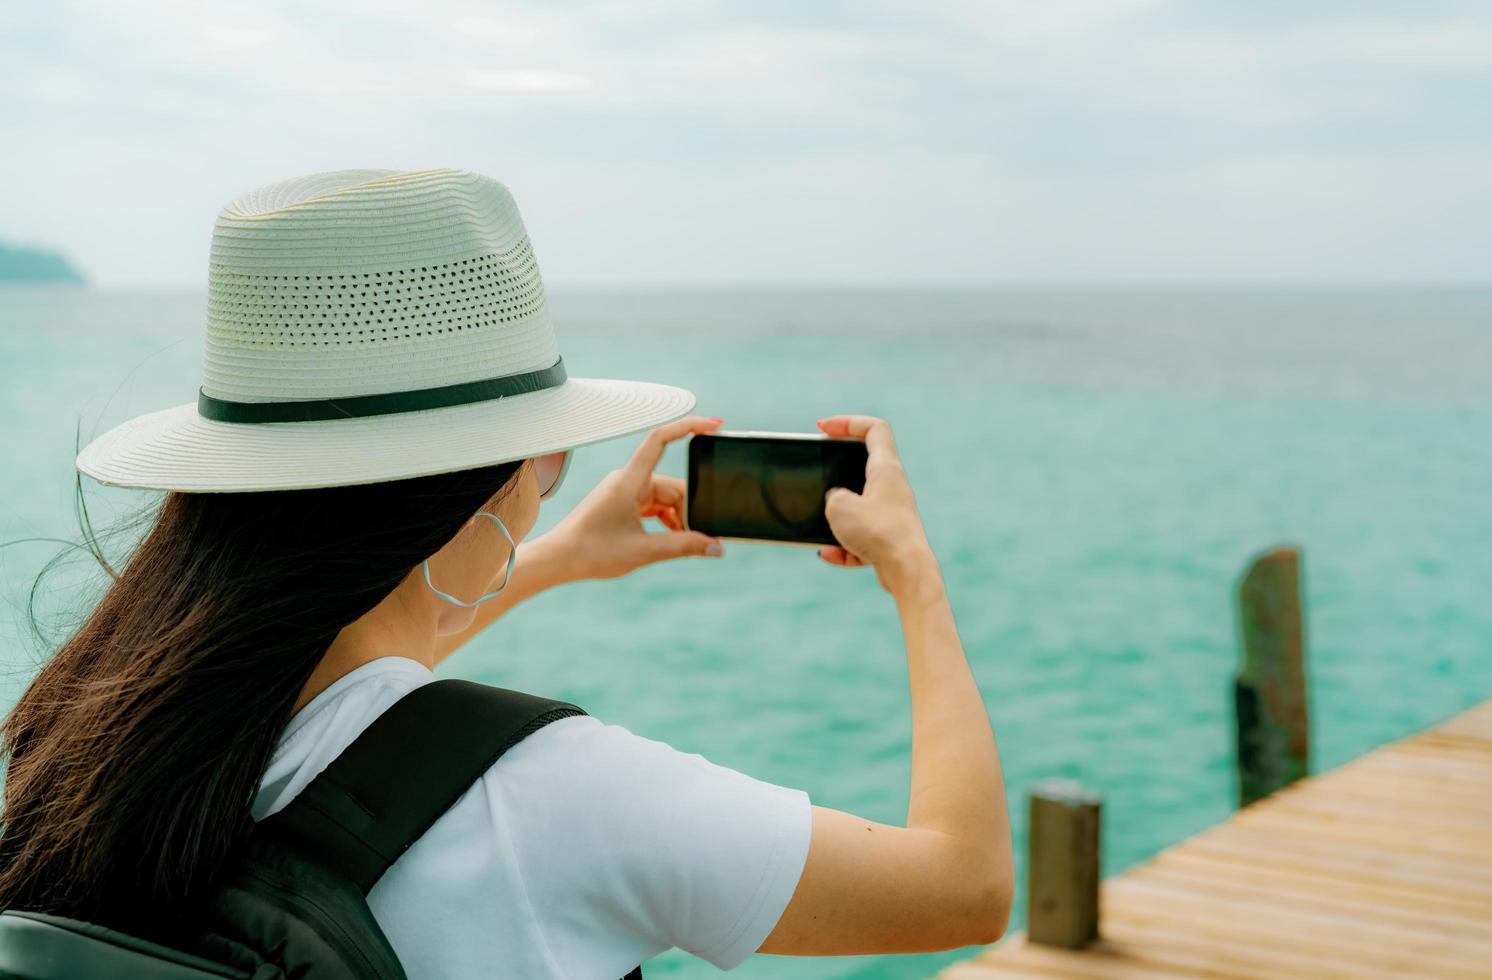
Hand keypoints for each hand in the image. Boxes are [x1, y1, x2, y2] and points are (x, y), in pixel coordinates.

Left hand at [544, 415, 725, 580]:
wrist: (559, 560)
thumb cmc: (591, 552)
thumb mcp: (644, 552)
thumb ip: (684, 546)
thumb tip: (716, 548)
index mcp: (629, 481)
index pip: (661, 440)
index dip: (689, 427)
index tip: (715, 426)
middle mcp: (628, 480)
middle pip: (673, 485)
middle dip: (690, 510)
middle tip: (701, 539)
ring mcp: (625, 491)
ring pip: (666, 498)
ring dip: (679, 519)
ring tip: (686, 545)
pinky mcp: (623, 502)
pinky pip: (655, 505)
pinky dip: (667, 521)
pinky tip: (674, 540)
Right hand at [815, 415, 937, 595]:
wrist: (907, 571)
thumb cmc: (879, 533)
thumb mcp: (839, 507)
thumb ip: (832, 497)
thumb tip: (836, 504)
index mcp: (886, 468)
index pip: (873, 429)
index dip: (847, 422)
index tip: (822, 427)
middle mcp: (893, 487)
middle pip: (864, 466)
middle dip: (837, 470)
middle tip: (817, 474)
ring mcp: (892, 513)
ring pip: (859, 506)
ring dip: (837, 517)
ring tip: (821, 527)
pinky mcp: (889, 539)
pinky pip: (860, 538)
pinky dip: (844, 546)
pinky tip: (829, 554)